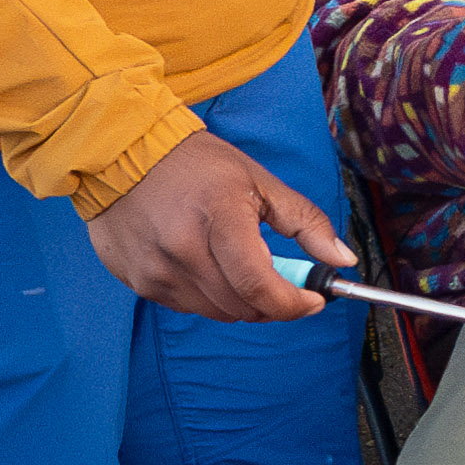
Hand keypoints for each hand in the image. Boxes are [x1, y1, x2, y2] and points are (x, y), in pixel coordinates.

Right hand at [86, 131, 340, 319]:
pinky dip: (208, 295)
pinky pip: (186, 305)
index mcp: (219, 218)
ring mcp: (155, 269)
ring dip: (240, 300)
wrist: (122, 153)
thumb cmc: (196, 164)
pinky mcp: (137, 280)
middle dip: (273, 303)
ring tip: (241, 266)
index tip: (313, 300)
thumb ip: (306, 223)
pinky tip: (206, 264)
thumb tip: (342, 260)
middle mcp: (182, 250)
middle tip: (283, 280)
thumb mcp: (260, 182)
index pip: (259, 286)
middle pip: (241, 306)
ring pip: (215, 311)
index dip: (294, 304)